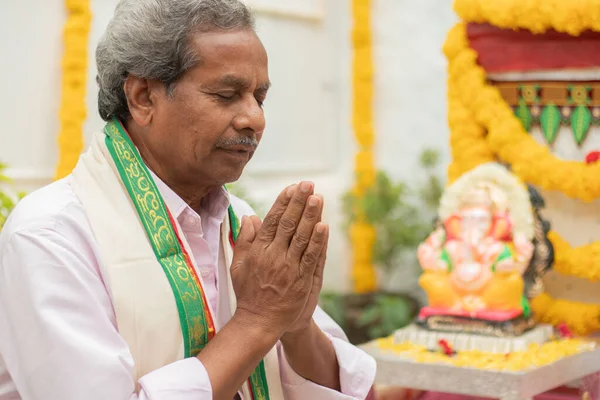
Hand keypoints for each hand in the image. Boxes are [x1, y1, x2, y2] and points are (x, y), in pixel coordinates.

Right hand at [230, 182, 327, 336]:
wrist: (258, 321)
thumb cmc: (248, 292)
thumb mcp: (238, 264)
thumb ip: (244, 239)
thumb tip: (250, 217)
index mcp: (259, 250)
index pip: (273, 220)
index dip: (283, 202)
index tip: (291, 187)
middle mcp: (274, 255)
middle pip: (288, 224)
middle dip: (298, 202)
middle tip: (308, 184)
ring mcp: (289, 267)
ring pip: (301, 237)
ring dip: (310, 216)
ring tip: (317, 197)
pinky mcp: (301, 280)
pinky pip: (311, 257)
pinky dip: (318, 242)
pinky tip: (324, 226)